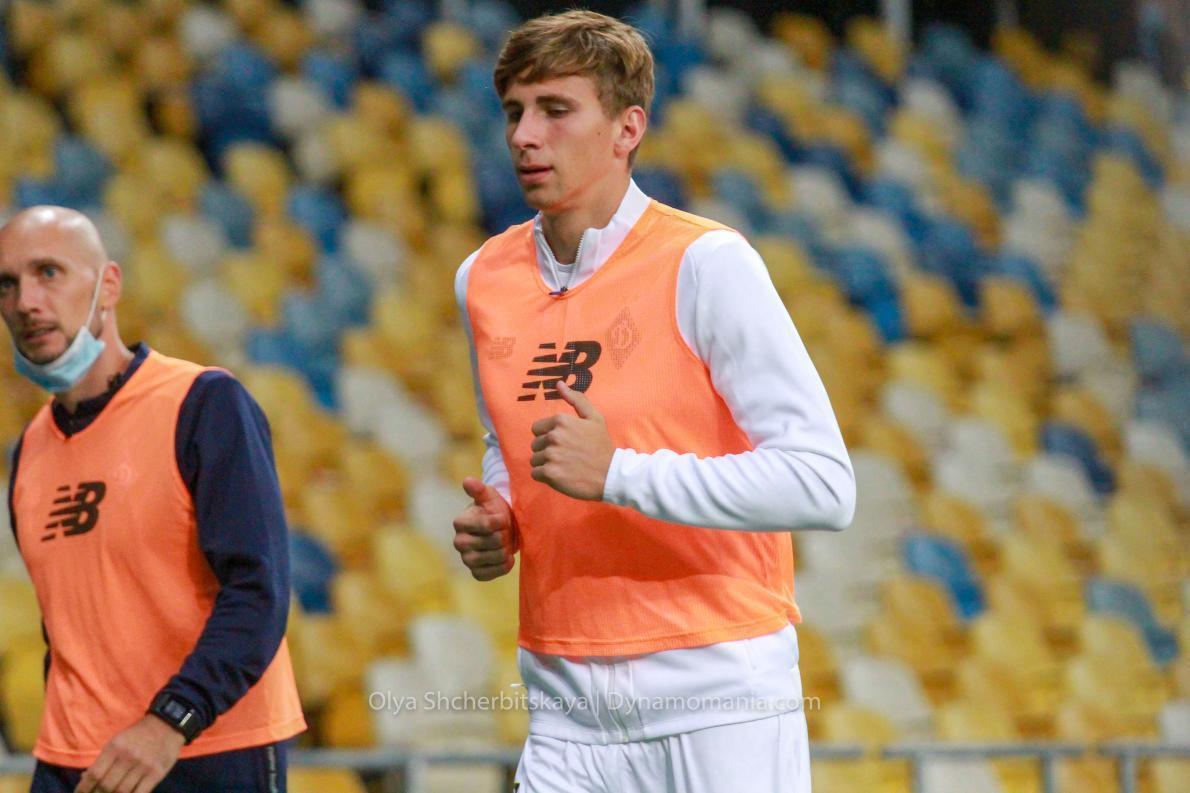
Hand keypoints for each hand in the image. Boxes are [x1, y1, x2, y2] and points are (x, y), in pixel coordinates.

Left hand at [75, 714, 184, 792]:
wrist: (167, 725)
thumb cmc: (138, 735)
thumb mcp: (117, 741)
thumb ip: (103, 760)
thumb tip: (85, 779)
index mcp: (115, 747)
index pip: (95, 774)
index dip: (84, 789)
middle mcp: (128, 757)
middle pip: (107, 786)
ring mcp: (143, 766)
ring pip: (122, 792)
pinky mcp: (156, 773)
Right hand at [453, 477, 515, 580]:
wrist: (501, 529)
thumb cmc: (493, 510)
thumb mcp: (489, 497)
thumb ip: (479, 490)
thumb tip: (467, 480)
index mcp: (460, 522)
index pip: (486, 525)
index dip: (500, 521)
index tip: (503, 518)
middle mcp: (459, 542)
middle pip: (492, 542)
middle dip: (504, 536)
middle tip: (505, 532)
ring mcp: (466, 558)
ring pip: (492, 558)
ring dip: (505, 551)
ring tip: (506, 544)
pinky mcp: (475, 572)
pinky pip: (489, 574)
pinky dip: (502, 567)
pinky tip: (507, 559)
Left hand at [530, 381, 613, 500]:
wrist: (610, 474)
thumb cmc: (601, 445)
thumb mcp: (594, 418)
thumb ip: (576, 399)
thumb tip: (558, 384)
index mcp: (561, 420)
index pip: (537, 428)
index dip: (548, 436)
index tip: (563, 443)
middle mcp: (553, 436)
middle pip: (535, 444)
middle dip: (546, 450)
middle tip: (565, 456)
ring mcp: (551, 455)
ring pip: (534, 459)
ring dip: (545, 464)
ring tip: (562, 466)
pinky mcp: (550, 473)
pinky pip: (535, 473)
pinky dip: (545, 476)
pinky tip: (560, 475)